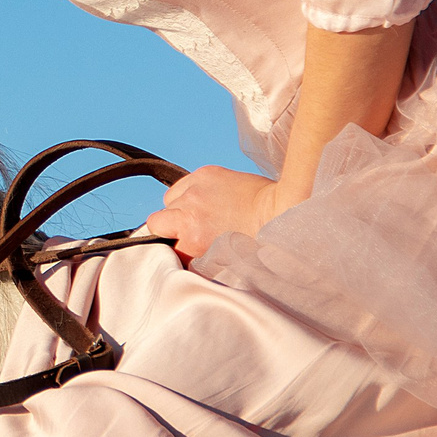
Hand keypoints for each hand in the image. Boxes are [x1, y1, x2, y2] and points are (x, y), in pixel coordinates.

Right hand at [144, 166, 281, 260]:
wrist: (281, 211)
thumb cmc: (259, 240)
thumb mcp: (223, 262)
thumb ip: (196, 260)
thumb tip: (180, 258)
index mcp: (193, 239)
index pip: (165, 249)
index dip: (176, 251)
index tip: (186, 251)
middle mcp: (189, 212)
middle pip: (156, 223)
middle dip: (169, 229)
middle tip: (190, 232)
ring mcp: (195, 190)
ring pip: (168, 202)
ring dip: (179, 208)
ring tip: (203, 214)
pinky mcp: (204, 174)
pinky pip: (181, 185)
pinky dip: (189, 192)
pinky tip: (207, 199)